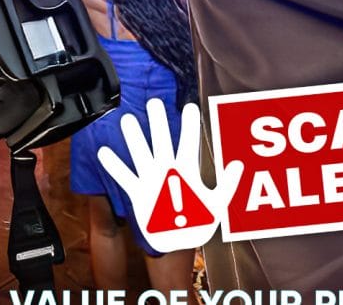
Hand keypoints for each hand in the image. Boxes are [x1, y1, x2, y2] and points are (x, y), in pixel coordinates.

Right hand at [98, 99, 243, 253]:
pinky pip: (125, 177)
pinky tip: (105, 152)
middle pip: (162, 142)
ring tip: (127, 119)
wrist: (177, 241)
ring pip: (141, 154)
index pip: (188, 143)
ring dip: (134, 138)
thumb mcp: (216, 205)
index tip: (188, 107)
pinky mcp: (138, 193)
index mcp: (187, 171)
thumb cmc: (197, 221)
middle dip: (158, 123)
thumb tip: (237, 164)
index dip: (189, 126)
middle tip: (153, 102)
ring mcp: (151, 180)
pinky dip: (115, 166)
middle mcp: (167, 170)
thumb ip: (227, 185)